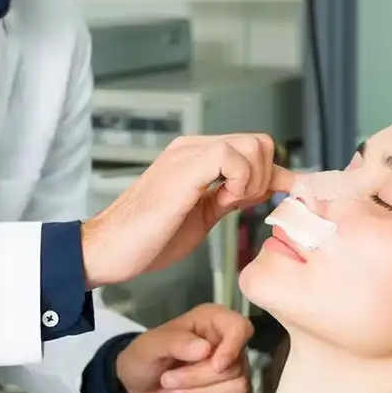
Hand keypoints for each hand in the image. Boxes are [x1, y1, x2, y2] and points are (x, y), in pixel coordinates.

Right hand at [81, 134, 292, 288]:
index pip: (253, 148)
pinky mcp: (184, 168)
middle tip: (243, 206)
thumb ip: (230, 197)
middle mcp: (192, 148)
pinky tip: (223, 202)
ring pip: (252, 145)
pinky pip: (232, 158)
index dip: (274, 174)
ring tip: (230, 205)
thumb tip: (264, 189)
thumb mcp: (202, 215)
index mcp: (196, 157)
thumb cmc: (148, 238)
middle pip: (259, 142)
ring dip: (254, 180)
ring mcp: (187, 154)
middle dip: (265, 178)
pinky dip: (240, 182)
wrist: (108, 250)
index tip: (282, 198)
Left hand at [115, 304, 254, 392]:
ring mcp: (233, 368)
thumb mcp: (150, 346)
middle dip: (199, 378)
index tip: (216, 366)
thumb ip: (175, 342)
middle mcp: (227, 342)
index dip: (233, 347)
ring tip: (175, 390)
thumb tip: (206, 349)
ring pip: (238, 385)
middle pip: (235, 365)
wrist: (139, 386)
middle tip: (168, 380)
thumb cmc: (144, 357)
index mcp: (212, 320)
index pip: (240, 328)